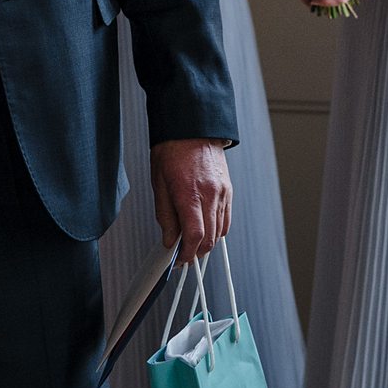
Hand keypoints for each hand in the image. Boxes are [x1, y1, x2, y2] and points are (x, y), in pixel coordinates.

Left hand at [151, 137, 231, 258]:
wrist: (191, 128)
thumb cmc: (172, 151)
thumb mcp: (159, 184)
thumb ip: (165, 216)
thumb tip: (169, 240)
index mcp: (189, 194)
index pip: (194, 235)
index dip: (187, 253)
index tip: (179, 260)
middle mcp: (210, 195)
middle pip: (210, 238)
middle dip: (197, 251)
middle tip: (183, 254)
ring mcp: (223, 193)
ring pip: (221, 231)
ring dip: (208, 242)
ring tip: (192, 241)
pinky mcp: (229, 190)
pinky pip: (226, 219)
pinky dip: (217, 229)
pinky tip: (205, 227)